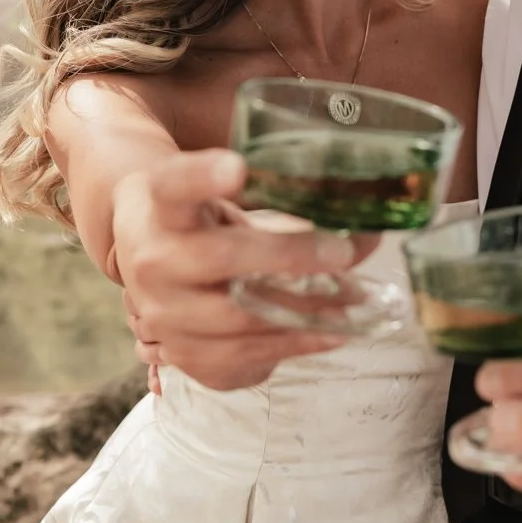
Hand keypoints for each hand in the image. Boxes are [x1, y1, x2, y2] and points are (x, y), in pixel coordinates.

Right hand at [113, 149, 355, 390]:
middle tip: (340, 253)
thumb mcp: (232, 204)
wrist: (153, 271)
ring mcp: (162, 313)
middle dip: (287, 256)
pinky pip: (244, 355)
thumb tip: (369, 230)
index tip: (237, 167)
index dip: (201, 177)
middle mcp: (152, 260)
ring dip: (303, 309)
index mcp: (159, 206)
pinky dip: (294, 343)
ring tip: (351, 298)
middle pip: (220, 257)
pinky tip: (332, 332)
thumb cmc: (203, 225)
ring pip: (237, 316)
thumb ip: (292, 210)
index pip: (173, 186)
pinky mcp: (183, 354)